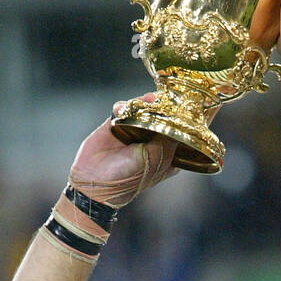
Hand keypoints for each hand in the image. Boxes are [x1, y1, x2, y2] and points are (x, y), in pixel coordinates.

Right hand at [68, 94, 179, 208]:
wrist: (95, 181)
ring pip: (144, 109)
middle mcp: (152, 140)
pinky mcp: (116, 124)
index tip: (185, 108)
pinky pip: (123, 109)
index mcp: (167, 154)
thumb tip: (178, 119)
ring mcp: (134, 131)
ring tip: (148, 100)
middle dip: (164, 106)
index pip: (179, 132)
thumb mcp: (155, 159)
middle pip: (162, 117)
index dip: (183, 120)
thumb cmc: (128, 178)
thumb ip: (167, 139)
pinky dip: (124, 106)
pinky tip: (123, 109)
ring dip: (145, 103)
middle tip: (165, 99)